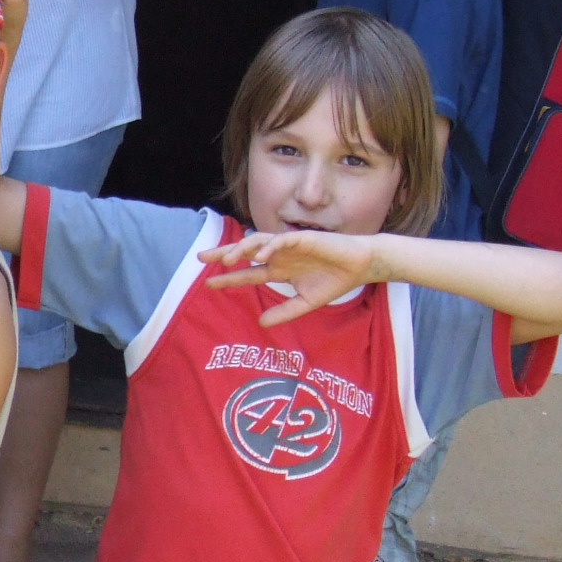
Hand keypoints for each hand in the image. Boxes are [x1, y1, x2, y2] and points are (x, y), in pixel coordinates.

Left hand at [200, 228, 380, 325]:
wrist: (359, 266)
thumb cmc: (334, 281)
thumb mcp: (305, 303)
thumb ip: (284, 312)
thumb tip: (261, 323)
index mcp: (278, 270)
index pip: (247, 273)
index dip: (229, 278)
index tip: (208, 284)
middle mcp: (279, 256)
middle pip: (245, 253)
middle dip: (223, 254)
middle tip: (201, 258)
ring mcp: (289, 246)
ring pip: (259, 243)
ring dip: (242, 249)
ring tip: (228, 259)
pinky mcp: (303, 238)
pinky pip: (282, 239)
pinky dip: (270, 245)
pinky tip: (260, 255)